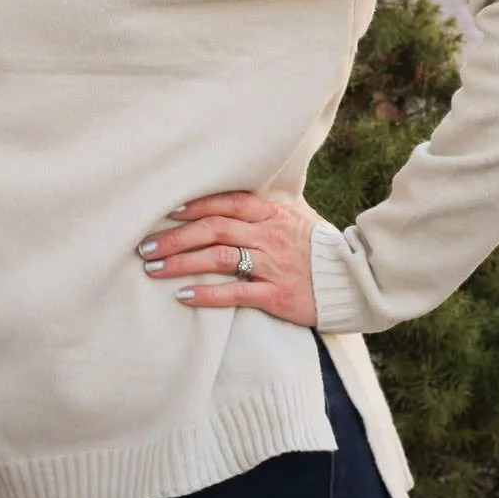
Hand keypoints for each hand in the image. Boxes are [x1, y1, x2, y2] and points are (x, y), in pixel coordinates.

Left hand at [138, 192, 317, 326]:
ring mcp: (273, 265)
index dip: (197, 205)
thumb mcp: (295, 220)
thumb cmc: (318, 249)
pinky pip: (235, 293)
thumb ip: (265, 211)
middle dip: (176, 237)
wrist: (352, 282)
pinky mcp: (276, 295)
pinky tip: (184, 296)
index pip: (228, 203)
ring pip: (219, 258)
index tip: (168, 211)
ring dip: (182, 262)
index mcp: (273, 215)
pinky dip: (207, 294)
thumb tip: (231, 201)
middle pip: (214, 230)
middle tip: (146, 246)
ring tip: (154, 269)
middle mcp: (270, 236)